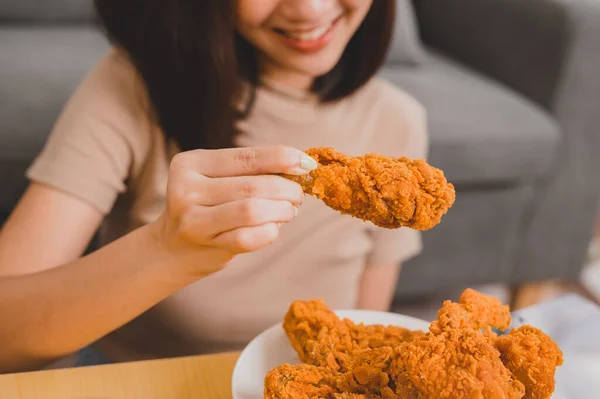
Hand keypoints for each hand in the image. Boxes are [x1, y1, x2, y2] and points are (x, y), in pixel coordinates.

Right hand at [150, 146, 316, 276]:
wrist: (171, 250)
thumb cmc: (206, 208)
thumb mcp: (216, 181)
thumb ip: (249, 171)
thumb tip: (300, 164)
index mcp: (191, 163)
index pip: (246, 157)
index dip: (282, 158)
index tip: (307, 164)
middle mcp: (187, 189)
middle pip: (253, 185)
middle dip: (287, 189)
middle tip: (297, 196)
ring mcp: (193, 219)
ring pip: (252, 210)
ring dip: (282, 210)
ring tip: (289, 212)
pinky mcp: (205, 245)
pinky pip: (248, 238)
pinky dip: (269, 232)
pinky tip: (273, 229)